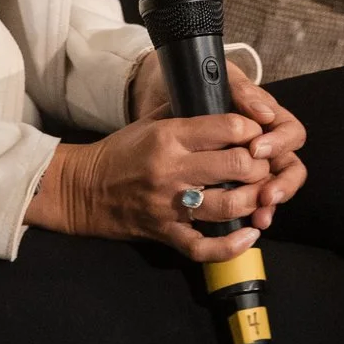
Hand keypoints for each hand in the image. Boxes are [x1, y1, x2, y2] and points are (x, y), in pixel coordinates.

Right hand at [130, 54, 307, 235]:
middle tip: (262, 165)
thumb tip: (224, 96)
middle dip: (260, 164)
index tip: (256, 134)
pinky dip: (232, 245)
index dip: (252, 130)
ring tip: (260, 193)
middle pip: (237, 165)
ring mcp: (169, 205)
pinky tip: (249, 235)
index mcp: (170, 137)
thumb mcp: (151, 121)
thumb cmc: (121, 151)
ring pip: (229, 205)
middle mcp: (172, 170)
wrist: (81, 189)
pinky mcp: (165, 233)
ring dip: (254, 199)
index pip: (229, 127)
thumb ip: (188, 109)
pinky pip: (203, 246)